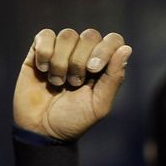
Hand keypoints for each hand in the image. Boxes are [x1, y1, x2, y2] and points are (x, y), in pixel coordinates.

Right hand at [13, 28, 131, 140]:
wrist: (42, 130)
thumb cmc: (74, 120)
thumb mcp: (99, 104)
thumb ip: (114, 77)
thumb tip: (126, 48)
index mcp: (103, 66)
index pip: (113, 40)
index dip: (105, 49)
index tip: (94, 69)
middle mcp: (84, 55)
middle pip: (90, 35)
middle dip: (81, 60)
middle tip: (74, 83)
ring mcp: (62, 51)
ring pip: (67, 35)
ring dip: (62, 61)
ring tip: (58, 82)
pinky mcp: (39, 51)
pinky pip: (45, 35)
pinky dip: (45, 53)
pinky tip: (43, 70)